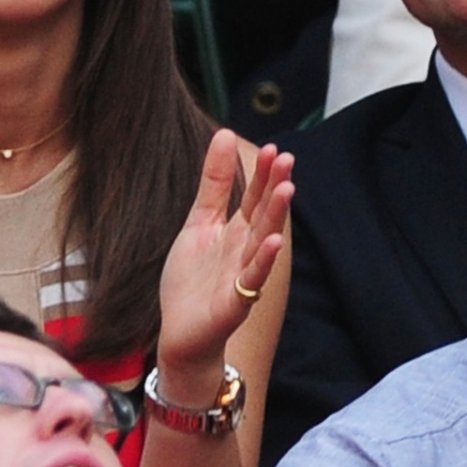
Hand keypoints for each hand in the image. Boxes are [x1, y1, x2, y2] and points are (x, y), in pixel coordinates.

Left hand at [155, 132, 293, 383]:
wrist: (179, 332)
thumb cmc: (191, 280)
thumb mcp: (198, 223)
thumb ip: (213, 184)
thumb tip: (224, 134)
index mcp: (235, 231)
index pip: (253, 197)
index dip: (262, 174)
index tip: (272, 148)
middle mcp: (244, 250)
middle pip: (262, 214)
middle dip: (274, 187)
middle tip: (285, 159)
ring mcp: (242, 275)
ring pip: (262, 241)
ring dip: (274, 216)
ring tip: (287, 189)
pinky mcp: (235, 301)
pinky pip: (252, 278)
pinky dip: (262, 260)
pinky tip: (273, 242)